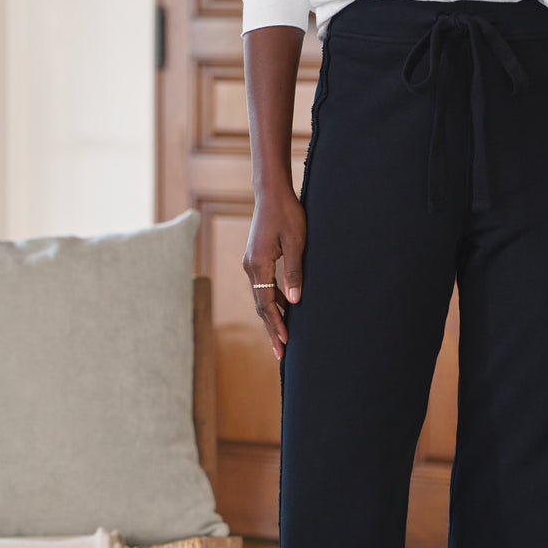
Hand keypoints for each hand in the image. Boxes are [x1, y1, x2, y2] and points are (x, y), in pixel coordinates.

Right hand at [242, 186, 306, 359]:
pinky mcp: (257, 259)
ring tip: (282, 338)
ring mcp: (252, 263)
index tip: (285, 341)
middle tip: (280, 353)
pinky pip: (263, 287)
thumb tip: (294, 302)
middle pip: (260, 306)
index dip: (276, 324)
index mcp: (258, 265)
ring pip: (261, 298)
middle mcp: (251, 267)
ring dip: (272, 318)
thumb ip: (295, 273)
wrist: (272, 193)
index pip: (266, 303)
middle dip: (271, 330)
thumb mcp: (297, 243)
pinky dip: (272, 302)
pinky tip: (284, 311)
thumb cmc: (288, 214)